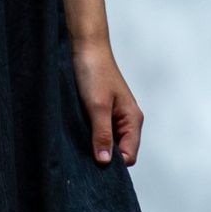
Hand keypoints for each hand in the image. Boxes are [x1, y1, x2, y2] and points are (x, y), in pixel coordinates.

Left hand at [69, 36, 143, 167]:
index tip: (93, 165)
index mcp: (133, 120)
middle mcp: (127, 120)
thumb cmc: (94, 72)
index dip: (113, 164)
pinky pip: (99, 131)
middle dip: (103, 156)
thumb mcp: (97, 107)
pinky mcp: (102, 111)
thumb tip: (105, 162)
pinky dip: (90, 135)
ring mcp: (115, 116)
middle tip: (83, 157)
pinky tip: (77, 134)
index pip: (129, 156)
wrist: (85, 46)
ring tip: (79, 145)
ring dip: (95, 145)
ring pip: (108, 142)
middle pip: (119, 152)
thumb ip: (102, 135)